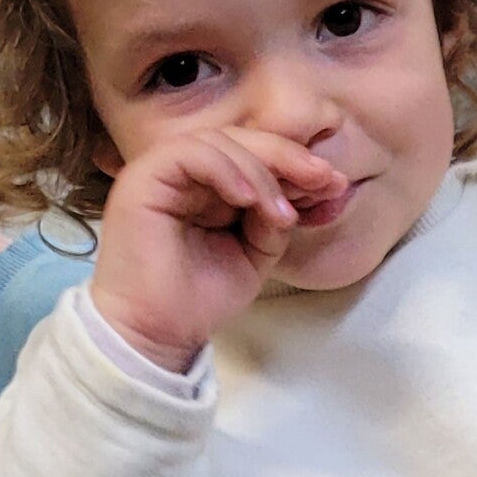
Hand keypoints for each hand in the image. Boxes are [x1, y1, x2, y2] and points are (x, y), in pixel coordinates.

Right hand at [90, 123, 348, 369]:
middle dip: (289, 159)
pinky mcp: (142, 179)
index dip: (296, 166)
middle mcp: (184, 173)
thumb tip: (302, 192)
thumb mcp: (253, 254)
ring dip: (261, 172)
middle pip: (241, 141)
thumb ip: (273, 219)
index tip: (334, 186)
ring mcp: (161, 172)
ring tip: (282, 213)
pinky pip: (190, 154)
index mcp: (208, 186)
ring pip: (219, 142)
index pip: (254, 157)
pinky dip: (226, 170)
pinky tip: (250, 200)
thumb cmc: (198, 300)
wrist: (157, 335)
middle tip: (325, 180)